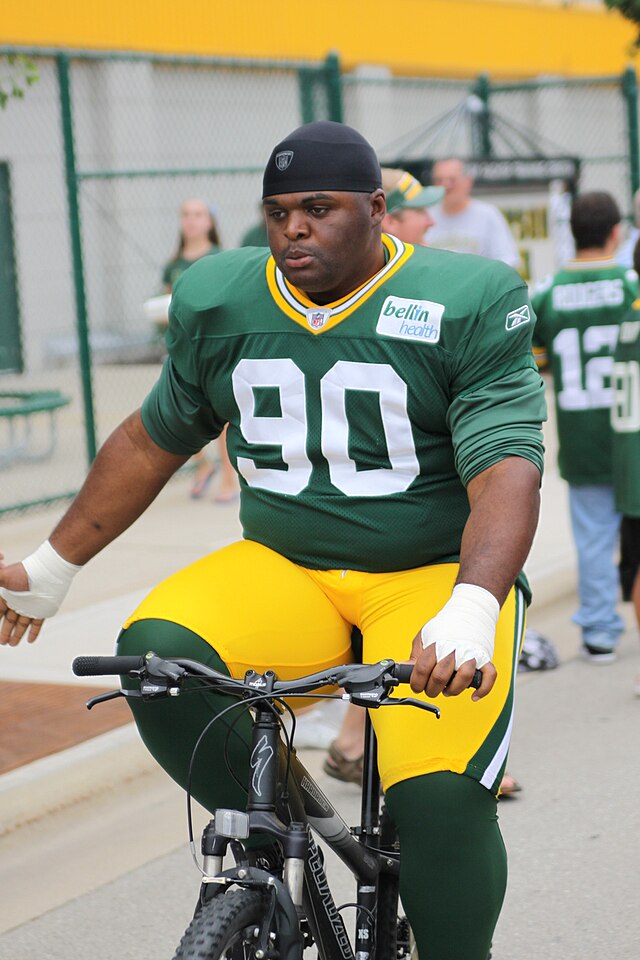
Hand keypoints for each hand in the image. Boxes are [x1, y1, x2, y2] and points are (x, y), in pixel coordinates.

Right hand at [0, 556, 43, 645]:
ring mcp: (31, 606)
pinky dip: (33, 632)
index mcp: (8, 595)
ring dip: (17, 634)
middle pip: (10, 620)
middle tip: (2, 642)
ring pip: (22, 624)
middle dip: (5, 631)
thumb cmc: (24, 573)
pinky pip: (37, 624)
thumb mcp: (3, 577)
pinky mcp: (42, 610)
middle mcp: (19, 602)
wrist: (48, 570)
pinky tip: (30, 640)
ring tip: (12, 644)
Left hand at [407, 583, 499, 700]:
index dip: (416, 682)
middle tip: (430, 688)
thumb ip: (415, 656)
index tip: (416, 686)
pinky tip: (473, 696)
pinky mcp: (485, 659)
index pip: (422, 669)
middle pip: (440, 677)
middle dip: (432, 689)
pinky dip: (482, 690)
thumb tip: (399, 669)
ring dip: (453, 690)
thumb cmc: (445, 627)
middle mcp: (454, 649)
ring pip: (463, 679)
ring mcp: (471, 655)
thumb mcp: (424, 638)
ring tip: (447, 689)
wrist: (469, 612)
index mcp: (436, 644)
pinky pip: (488, 678)